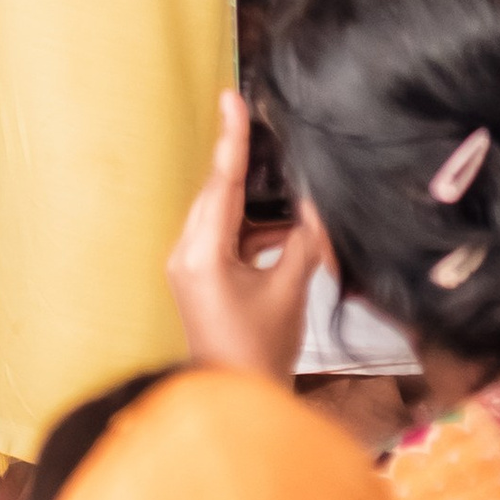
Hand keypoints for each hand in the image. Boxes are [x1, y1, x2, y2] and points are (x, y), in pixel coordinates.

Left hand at [166, 90, 330, 384]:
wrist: (236, 400)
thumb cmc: (262, 351)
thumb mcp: (289, 291)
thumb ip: (301, 243)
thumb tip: (313, 207)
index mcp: (204, 252)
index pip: (222, 183)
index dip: (232, 139)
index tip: (231, 99)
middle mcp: (186, 252)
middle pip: (216, 194)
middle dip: (240, 163)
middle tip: (254, 122)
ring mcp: (187, 266)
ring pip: (219, 215)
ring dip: (250, 203)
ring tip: (280, 182)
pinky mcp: (196, 277)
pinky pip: (220, 236)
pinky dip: (248, 228)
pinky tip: (278, 227)